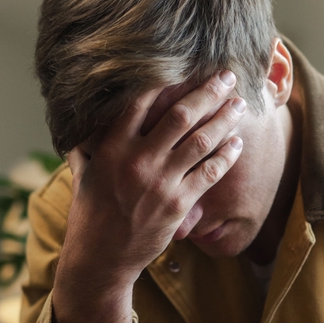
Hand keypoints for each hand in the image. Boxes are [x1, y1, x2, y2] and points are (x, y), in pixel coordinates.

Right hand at [51, 71, 245, 322]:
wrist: (102, 258)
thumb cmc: (91, 214)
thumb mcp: (84, 173)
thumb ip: (88, 144)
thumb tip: (84, 120)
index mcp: (111, 147)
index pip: (139, 102)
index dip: (164, 80)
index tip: (184, 64)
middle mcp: (137, 160)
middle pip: (180, 116)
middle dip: (208, 92)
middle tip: (227, 76)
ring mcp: (160, 182)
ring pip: (201, 141)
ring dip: (224, 119)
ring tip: (239, 105)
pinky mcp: (179, 203)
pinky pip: (209, 172)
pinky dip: (226, 156)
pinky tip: (237, 143)